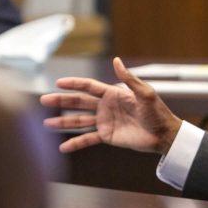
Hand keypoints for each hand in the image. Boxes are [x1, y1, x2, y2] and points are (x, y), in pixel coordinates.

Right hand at [40, 57, 181, 154]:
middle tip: (43, 100)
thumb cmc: (157, 112)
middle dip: (61, 101)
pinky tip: (62, 148)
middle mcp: (105, 106)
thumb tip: (116, 60)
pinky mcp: (107, 136)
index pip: (89, 86)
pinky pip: (88, 140)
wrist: (164, 134)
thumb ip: (129, 79)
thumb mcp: (145, 93)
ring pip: (79, 121)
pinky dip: (75, 143)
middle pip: (79, 102)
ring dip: (63, 122)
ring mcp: (105, 122)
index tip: (58, 83)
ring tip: (46, 123)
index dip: (74, 84)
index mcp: (113, 93)